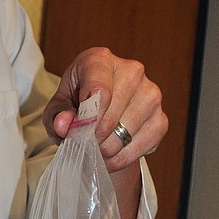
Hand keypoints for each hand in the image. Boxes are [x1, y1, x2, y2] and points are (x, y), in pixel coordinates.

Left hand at [43, 46, 167, 173]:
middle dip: (94, 137)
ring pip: (126, 132)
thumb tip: (65, 124)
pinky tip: (111, 156)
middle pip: (112, 115)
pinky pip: (142, 145)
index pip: (99, 91)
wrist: (99, 114)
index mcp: (99, 60)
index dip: (88, 120)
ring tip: (95, 150)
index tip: (78, 134)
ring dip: (107, 150)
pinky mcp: (161, 118)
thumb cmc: (76, 104)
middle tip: (83, 145)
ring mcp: (151, 94)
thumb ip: (58, 116)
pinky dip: (122, 158)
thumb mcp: (58, 109)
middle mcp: (131, 71)